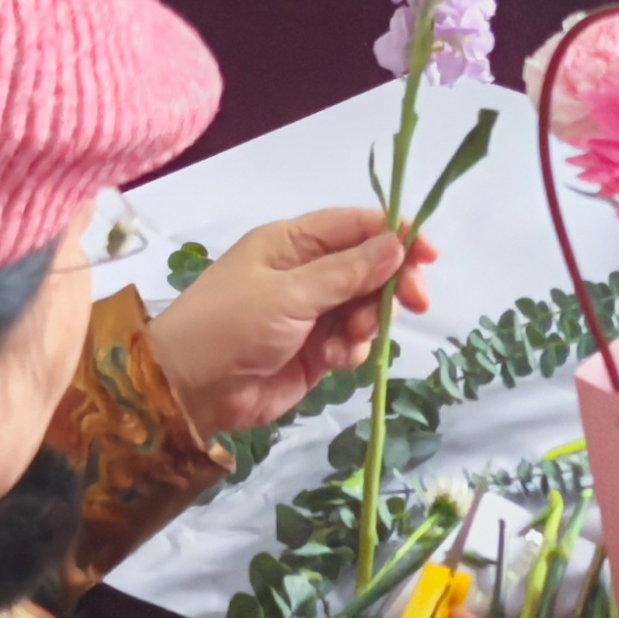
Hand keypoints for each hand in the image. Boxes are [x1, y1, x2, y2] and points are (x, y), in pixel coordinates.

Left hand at [147, 204, 439, 431]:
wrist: (190, 391)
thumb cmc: (231, 326)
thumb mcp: (290, 293)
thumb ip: (347, 271)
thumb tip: (397, 244)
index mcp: (291, 243)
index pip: (355, 226)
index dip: (395, 235)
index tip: (428, 255)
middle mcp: (304, 272)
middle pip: (368, 266)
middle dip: (392, 283)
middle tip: (415, 303)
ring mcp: (310, 312)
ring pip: (365, 306)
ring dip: (368, 321)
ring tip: (347, 339)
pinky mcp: (314, 351)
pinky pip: (352, 341)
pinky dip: (352, 349)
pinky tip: (335, 359)